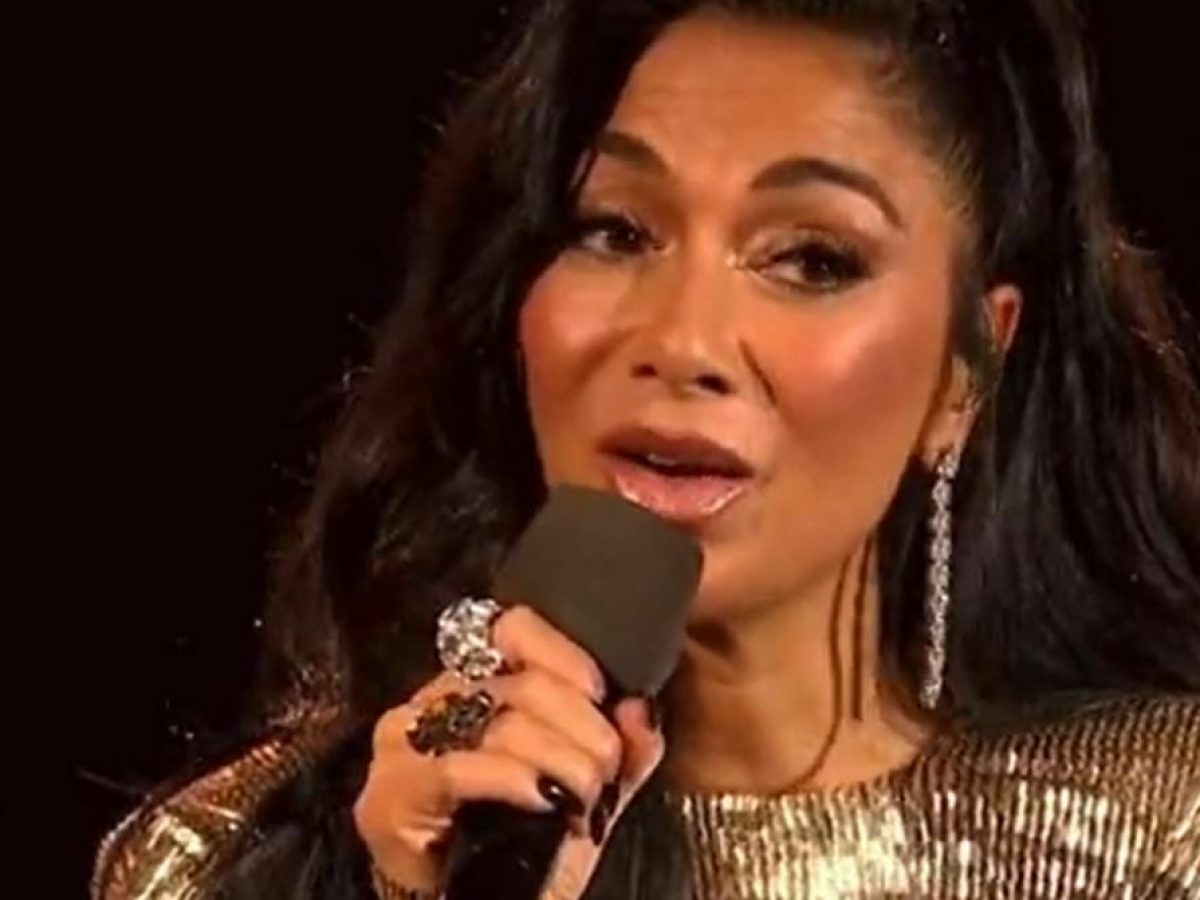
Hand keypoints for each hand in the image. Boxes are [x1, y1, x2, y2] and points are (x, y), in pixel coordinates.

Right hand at [353, 605, 663, 897]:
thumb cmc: (518, 845)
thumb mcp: (583, 794)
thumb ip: (622, 752)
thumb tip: (642, 710)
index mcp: (476, 683)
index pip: (513, 629)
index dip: (565, 655)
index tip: (602, 696)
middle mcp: (435, 699)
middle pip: (522, 684)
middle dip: (582, 727)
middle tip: (604, 769)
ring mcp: (406, 744)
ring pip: (501, 725)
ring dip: (561, 761)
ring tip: (582, 796)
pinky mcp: (391, 793)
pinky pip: (459, 769)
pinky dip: (511, 781)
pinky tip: (539, 799)